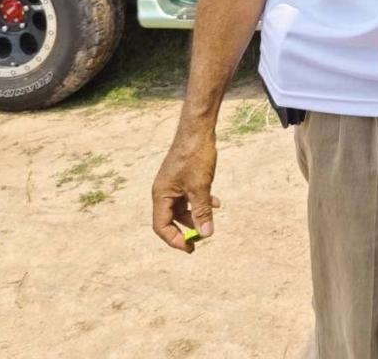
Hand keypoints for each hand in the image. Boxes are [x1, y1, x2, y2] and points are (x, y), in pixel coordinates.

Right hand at [151, 127, 220, 253]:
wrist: (198, 131)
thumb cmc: (195, 157)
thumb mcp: (200, 187)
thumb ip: (202, 211)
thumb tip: (206, 234)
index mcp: (161, 195)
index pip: (161, 226)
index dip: (174, 239)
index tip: (190, 248)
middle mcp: (163, 191)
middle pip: (171, 218)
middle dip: (187, 228)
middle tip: (202, 239)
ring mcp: (173, 184)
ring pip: (182, 207)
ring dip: (196, 214)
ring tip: (213, 215)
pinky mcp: (183, 177)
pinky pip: (189, 196)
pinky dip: (200, 201)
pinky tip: (217, 202)